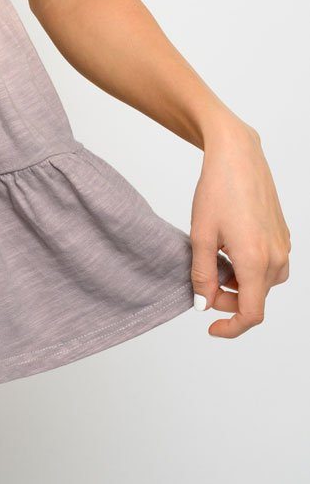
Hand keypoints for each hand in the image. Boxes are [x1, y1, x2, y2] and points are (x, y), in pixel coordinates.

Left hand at [189, 119, 289, 337]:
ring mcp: (283, 245)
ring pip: (263, 283)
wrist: (237, 155)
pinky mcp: (282, 234)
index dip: (231, 327)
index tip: (211, 327)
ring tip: (214, 260)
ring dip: (239, 283)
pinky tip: (229, 247)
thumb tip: (203, 304)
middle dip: (228, 300)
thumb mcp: (200, 235)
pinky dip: (248, 267)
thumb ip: (201, 275)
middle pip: (255, 298)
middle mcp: (276, 257)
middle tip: (202, 284)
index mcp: (256, 262)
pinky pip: (268, 264)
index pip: (251, 314)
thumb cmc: (217, 190)